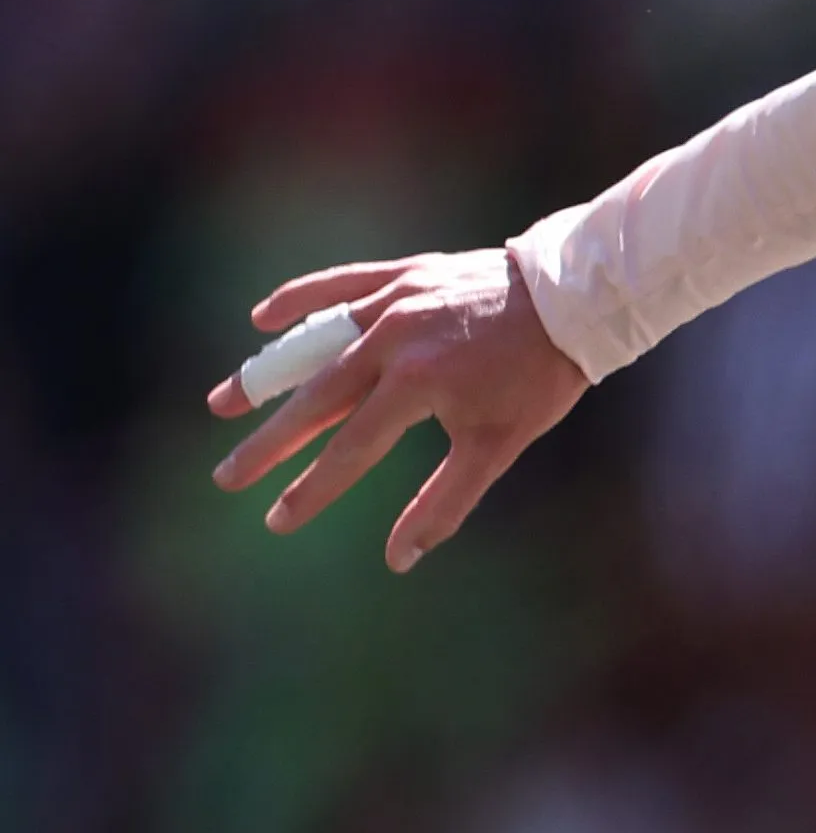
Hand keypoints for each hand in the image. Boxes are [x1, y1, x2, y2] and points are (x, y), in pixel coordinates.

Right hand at [208, 248, 588, 570]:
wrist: (574, 299)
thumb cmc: (539, 377)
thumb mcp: (498, 445)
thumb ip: (444, 502)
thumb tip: (399, 559)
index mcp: (414, 384)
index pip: (349, 449)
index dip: (311, 490)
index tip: (275, 521)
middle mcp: (392, 339)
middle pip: (315, 400)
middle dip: (269, 444)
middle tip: (228, 477)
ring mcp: (393, 301)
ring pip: (313, 343)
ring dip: (266, 372)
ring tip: (224, 402)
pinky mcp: (403, 273)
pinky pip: (338, 285)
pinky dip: (299, 299)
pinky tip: (262, 320)